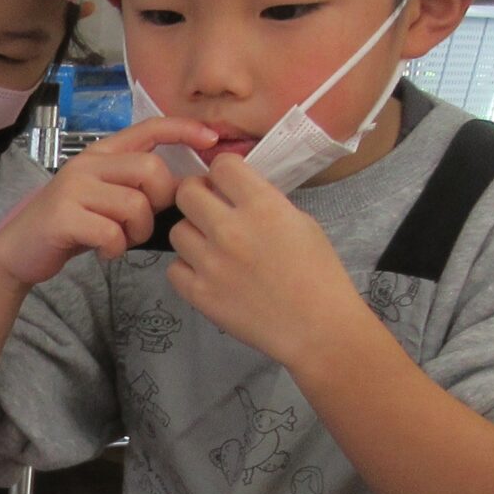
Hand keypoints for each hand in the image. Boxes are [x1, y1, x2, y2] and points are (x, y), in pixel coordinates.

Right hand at [0, 116, 216, 285]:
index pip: (150, 128)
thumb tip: (187, 187)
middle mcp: (88, 164)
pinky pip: (111, 232)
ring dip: (137, 231)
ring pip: (135, 204)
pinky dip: (115, 248)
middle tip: (143, 222)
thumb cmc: (70, 226)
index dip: (184, 130)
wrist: (19, 251)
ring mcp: (73, 188)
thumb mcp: (105, 197)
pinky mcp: (64, 216)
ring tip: (120, 240)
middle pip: (151, 169)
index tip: (212, 140)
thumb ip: (137, 186)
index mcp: (101, 154)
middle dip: (159, 201)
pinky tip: (104, 252)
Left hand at [169, 155, 377, 369]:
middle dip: (198, 195)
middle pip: (187, 193)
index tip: (226, 183)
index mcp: (262, 206)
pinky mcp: (199, 293)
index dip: (223, 172)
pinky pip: (174, 268)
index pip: (222, 165)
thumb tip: (235, 193)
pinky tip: (208, 273)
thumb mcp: (301, 222)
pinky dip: (188, 268)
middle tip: (210, 209)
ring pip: (177, 230)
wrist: (317, 327)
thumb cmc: (318, 274)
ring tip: (213, 246)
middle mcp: (231, 230)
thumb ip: (264, 203)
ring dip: (193, 234)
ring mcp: (210, 263)